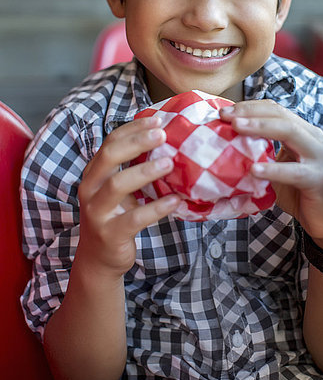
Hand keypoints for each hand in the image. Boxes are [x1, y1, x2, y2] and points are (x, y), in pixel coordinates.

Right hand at [77, 116, 179, 278]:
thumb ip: (132, 168)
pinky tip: (175, 200)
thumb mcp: (118, 189)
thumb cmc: (115, 216)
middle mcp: (90, 189)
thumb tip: (165, 141)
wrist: (99, 259)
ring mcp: (97, 212)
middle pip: (109, 156)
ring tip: (169, 163)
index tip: (157, 120)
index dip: (133, 129)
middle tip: (162, 134)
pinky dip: (157, 208)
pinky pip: (135, 218)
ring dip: (145, 171)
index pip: (110, 142)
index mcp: (94, 173)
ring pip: (117, 185)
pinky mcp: (110, 234)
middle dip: (137, 142)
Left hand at [220, 100, 322, 253]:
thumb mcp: (278, 166)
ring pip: (289, 131)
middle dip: (250, 112)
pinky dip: (273, 169)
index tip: (225, 111)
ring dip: (260, 127)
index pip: (275, 109)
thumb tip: (228, 144)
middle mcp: (312, 137)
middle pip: (280, 115)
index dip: (250, 107)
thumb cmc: (300, 192)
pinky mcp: (318, 178)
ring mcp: (318, 156)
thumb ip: (262, 153)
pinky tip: (254, 169)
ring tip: (236, 128)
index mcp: (302, 131)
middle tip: (226, 116)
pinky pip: (294, 171)